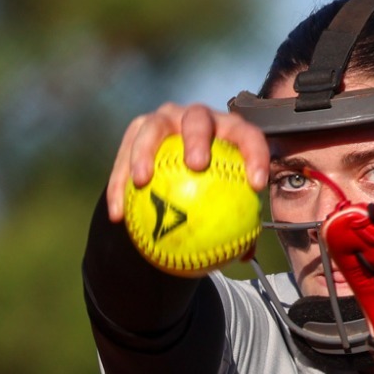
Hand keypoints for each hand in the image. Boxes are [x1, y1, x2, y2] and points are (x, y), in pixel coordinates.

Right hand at [106, 103, 269, 222]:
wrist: (175, 172)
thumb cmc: (209, 189)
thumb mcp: (225, 204)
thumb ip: (235, 224)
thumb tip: (244, 255)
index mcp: (227, 131)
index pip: (247, 136)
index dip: (255, 154)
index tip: (255, 184)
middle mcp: (197, 118)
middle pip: (198, 119)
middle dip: (197, 138)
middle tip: (196, 165)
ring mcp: (165, 119)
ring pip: (153, 128)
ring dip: (145, 152)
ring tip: (141, 181)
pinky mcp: (138, 128)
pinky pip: (125, 154)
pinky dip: (119, 184)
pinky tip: (117, 214)